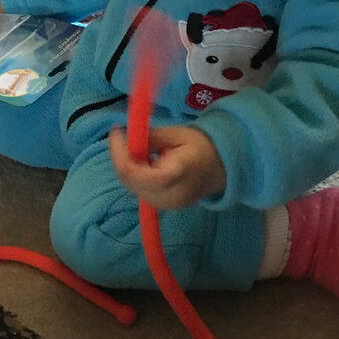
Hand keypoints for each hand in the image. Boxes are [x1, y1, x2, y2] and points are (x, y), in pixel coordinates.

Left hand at [107, 123, 226, 209]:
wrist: (221, 169)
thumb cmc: (201, 147)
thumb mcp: (177, 134)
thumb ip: (149, 137)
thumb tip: (124, 134)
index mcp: (175, 175)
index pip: (135, 172)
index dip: (119, 152)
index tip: (117, 130)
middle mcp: (168, 196)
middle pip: (129, 181)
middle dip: (119, 157)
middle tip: (122, 135)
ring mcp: (164, 205)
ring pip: (130, 186)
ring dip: (125, 165)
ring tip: (135, 147)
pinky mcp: (162, 207)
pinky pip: (137, 189)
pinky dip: (132, 173)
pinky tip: (141, 160)